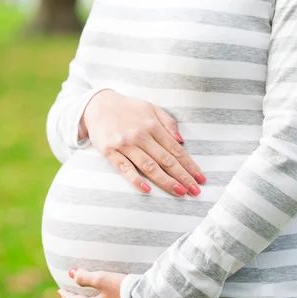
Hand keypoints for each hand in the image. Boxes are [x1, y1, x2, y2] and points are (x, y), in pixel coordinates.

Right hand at [80, 89, 205, 196]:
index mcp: (153, 126)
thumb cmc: (128, 109)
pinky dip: (135, 179)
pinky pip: (124, 168)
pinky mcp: (109, 152)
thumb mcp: (151, 108)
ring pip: (148, 166)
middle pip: (166, 160)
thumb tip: (182, 140)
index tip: (200, 178)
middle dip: (183, 177)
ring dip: (165, 181)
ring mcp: (124, 144)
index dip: (190, 165)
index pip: (176, 150)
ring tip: (179, 192)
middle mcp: (140, 135)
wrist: (96, 105)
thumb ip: (168, 123)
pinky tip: (147, 189)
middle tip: (195, 191)